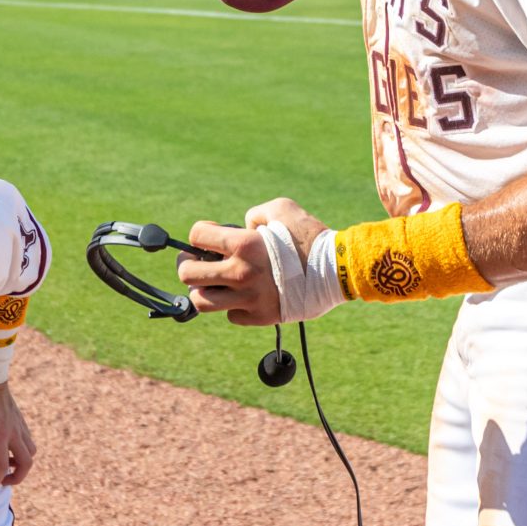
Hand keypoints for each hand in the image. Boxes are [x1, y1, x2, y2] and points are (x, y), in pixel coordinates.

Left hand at [0, 380, 35, 493]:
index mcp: (0, 436)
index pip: (1, 467)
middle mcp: (14, 433)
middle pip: (27, 464)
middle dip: (17, 478)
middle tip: (3, 480)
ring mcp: (19, 426)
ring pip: (31, 452)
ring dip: (22, 463)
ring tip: (6, 463)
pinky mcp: (20, 420)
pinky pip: (29, 440)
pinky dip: (22, 450)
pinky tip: (8, 447)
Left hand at [178, 200, 299, 325]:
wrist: (338, 271)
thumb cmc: (311, 235)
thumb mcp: (282, 208)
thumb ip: (254, 214)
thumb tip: (242, 226)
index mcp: (243, 244)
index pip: (196, 236)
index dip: (198, 234)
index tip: (207, 237)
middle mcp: (240, 273)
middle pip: (187, 273)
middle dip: (189, 264)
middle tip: (198, 261)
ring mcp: (248, 298)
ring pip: (201, 301)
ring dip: (203, 291)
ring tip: (212, 284)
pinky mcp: (259, 316)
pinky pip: (230, 315)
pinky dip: (232, 306)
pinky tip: (243, 296)